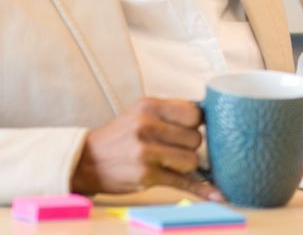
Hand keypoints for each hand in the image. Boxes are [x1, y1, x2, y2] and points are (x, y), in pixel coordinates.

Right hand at [71, 98, 220, 198]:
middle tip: (172, 148)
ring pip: (192, 160)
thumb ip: (170, 112)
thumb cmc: (119, 136)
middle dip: (189, 146)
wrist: (85, 161)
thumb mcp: (140, 113)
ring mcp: (146, 153)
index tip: (189, 129)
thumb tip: (208, 116)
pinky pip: (183, 182)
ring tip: (168, 162)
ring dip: (186, 164)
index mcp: (149, 106)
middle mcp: (147, 127)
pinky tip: (217, 194)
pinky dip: (202, 189)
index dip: (196, 123)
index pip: (194, 113)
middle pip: (196, 138)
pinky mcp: (146, 176)